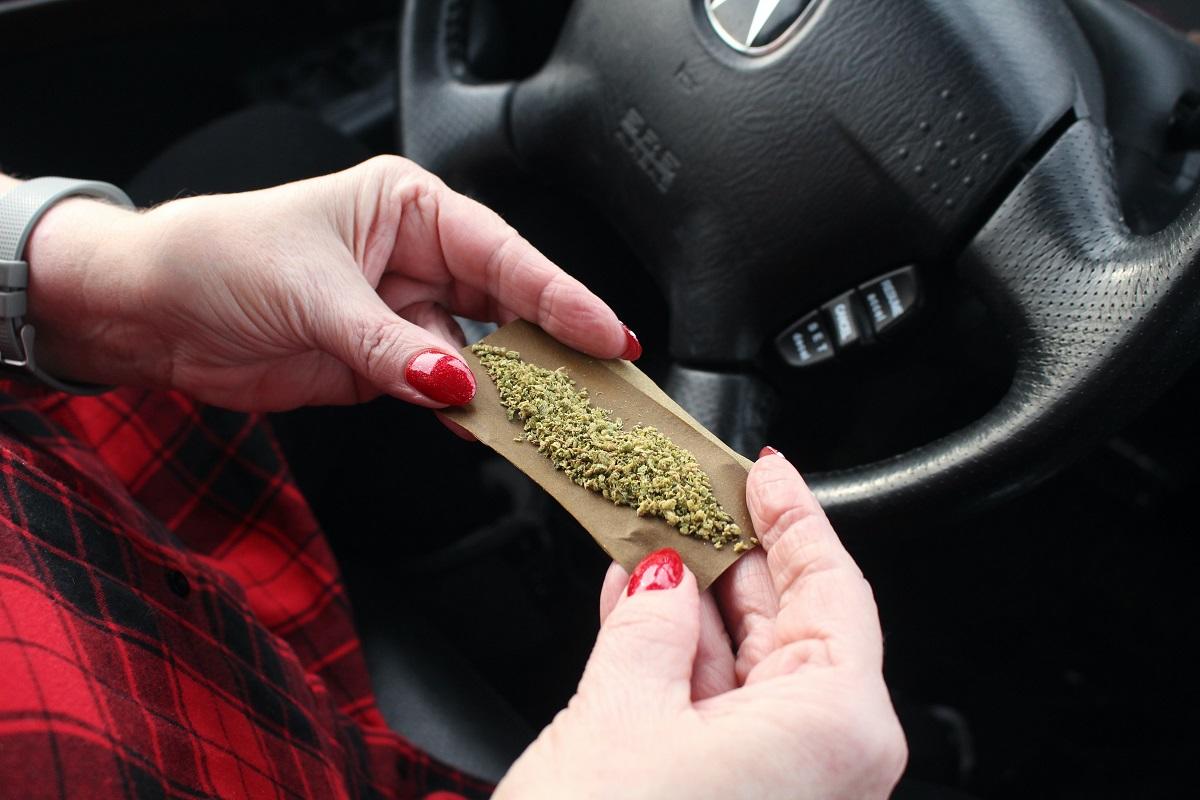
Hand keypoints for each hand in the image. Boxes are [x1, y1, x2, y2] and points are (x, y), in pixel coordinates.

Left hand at [16, 157, 637, 409]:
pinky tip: (487, 429)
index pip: (500, 254)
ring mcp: (403, 316)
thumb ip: (389, 345)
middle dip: (552, 346)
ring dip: (510, 390)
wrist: (152, 314)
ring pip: (479, 357)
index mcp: (408, 209)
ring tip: (553, 418)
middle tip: (602, 385)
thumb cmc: (220, 260)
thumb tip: (457, 385)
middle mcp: (416, 260)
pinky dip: (464, 415)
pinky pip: (441, 392)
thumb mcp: (311, 293)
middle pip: (506, 306)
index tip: (606, 333)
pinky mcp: (384, 367)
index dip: (559, 295)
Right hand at [495, 451, 905, 799]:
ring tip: (643, 543)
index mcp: (837, 729)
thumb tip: (661, 572)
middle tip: (684, 496)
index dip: (795, 517)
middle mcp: (828, 765)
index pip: (833, 586)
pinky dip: (678, 661)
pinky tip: (637, 614)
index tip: (765, 473)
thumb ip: (648, 622)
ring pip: (747, 667)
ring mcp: (784, 790)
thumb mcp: (619, 710)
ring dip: (693, 605)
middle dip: (732, 556)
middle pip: (792, 623)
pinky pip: (720, 712)